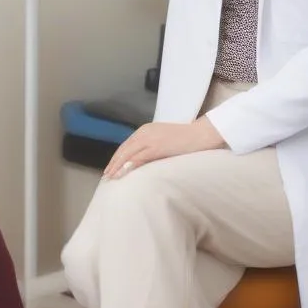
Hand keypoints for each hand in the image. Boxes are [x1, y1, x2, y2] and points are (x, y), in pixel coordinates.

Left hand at [103, 117, 225, 178]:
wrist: (201, 134)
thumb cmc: (186, 139)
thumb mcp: (164, 140)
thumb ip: (152, 147)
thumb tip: (142, 161)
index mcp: (145, 130)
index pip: (126, 145)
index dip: (117, 157)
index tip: (111, 168)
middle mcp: (144, 132)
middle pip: (124, 149)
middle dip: (114, 163)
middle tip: (106, 176)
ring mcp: (150, 139)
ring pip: (128, 154)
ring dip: (117, 166)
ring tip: (111, 178)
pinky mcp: (156, 147)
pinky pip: (138, 158)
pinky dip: (128, 166)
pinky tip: (122, 174)